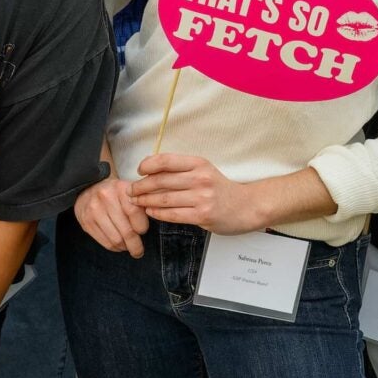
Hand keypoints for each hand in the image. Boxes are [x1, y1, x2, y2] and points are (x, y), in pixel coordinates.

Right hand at [75, 173, 146, 255]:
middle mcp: (105, 198)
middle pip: (126, 231)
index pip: (135, 212)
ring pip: (116, 240)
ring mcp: (94, 211)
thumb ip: (142, 204)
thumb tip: (156, 219)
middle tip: (139, 252)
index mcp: (120, 188)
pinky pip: (105, 242)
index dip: (142, 226)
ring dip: (125, 247)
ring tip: (128, 247)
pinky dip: (114, 248)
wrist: (89, 187)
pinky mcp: (86, 222)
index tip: (143, 230)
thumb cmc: (115, 193)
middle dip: (135, 246)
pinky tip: (118, 245)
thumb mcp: (129, 191)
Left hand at [132, 153, 262, 234]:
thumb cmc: (221, 189)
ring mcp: (201, 198)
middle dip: (140, 186)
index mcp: (199, 164)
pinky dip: (157, 213)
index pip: (166, 161)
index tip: (139, 171)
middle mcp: (200, 179)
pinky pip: (172, 214)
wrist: (246, 206)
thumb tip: (151, 172)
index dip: (148, 165)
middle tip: (130, 190)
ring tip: (136, 202)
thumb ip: (182, 170)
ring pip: (164, 199)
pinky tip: (150, 211)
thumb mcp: (204, 171)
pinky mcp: (202, 216)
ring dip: (145, 201)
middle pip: (161, 181)